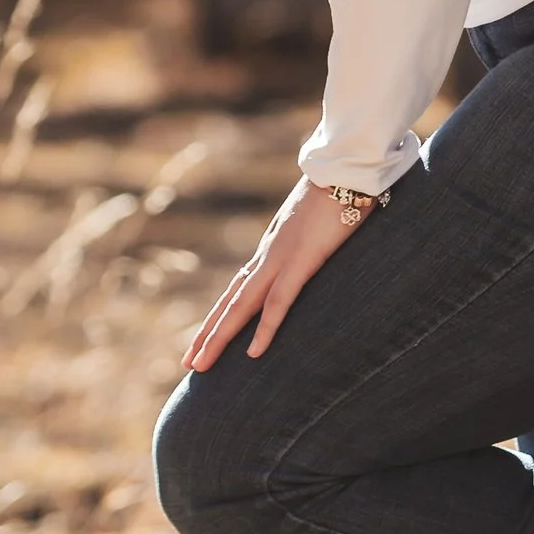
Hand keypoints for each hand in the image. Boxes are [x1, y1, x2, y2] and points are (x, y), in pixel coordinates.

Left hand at [183, 177, 374, 370]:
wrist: (346, 166)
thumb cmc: (339, 189)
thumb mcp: (319, 220)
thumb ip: (311, 236)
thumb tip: (315, 245)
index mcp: (272, 248)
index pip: (238, 289)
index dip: (220, 315)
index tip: (204, 339)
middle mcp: (268, 255)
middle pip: (230, 302)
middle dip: (207, 334)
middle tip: (187, 364)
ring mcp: (281, 258)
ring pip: (242, 306)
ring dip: (219, 337)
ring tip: (200, 366)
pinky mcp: (301, 261)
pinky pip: (279, 302)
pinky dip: (265, 328)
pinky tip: (253, 352)